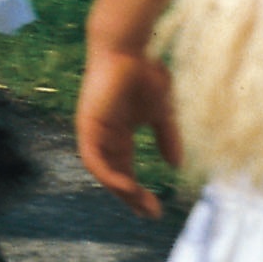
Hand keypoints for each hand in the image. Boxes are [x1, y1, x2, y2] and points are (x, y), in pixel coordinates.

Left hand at [75, 45, 181, 219]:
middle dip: (131, 197)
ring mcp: (94, 131)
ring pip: (102, 172)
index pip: (124, 171)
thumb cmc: (143, 74)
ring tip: (141, 204)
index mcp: (118, 135)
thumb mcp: (161, 113)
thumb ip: (167, 138)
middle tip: (150, 213)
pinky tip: (126, 187)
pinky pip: (93, 159)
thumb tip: (175, 165)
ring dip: (120, 191)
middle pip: (114, 176)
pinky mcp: (87, 125)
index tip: (156, 209)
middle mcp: (104, 136)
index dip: (138, 192)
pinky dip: (108, 176)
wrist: (128, 49)